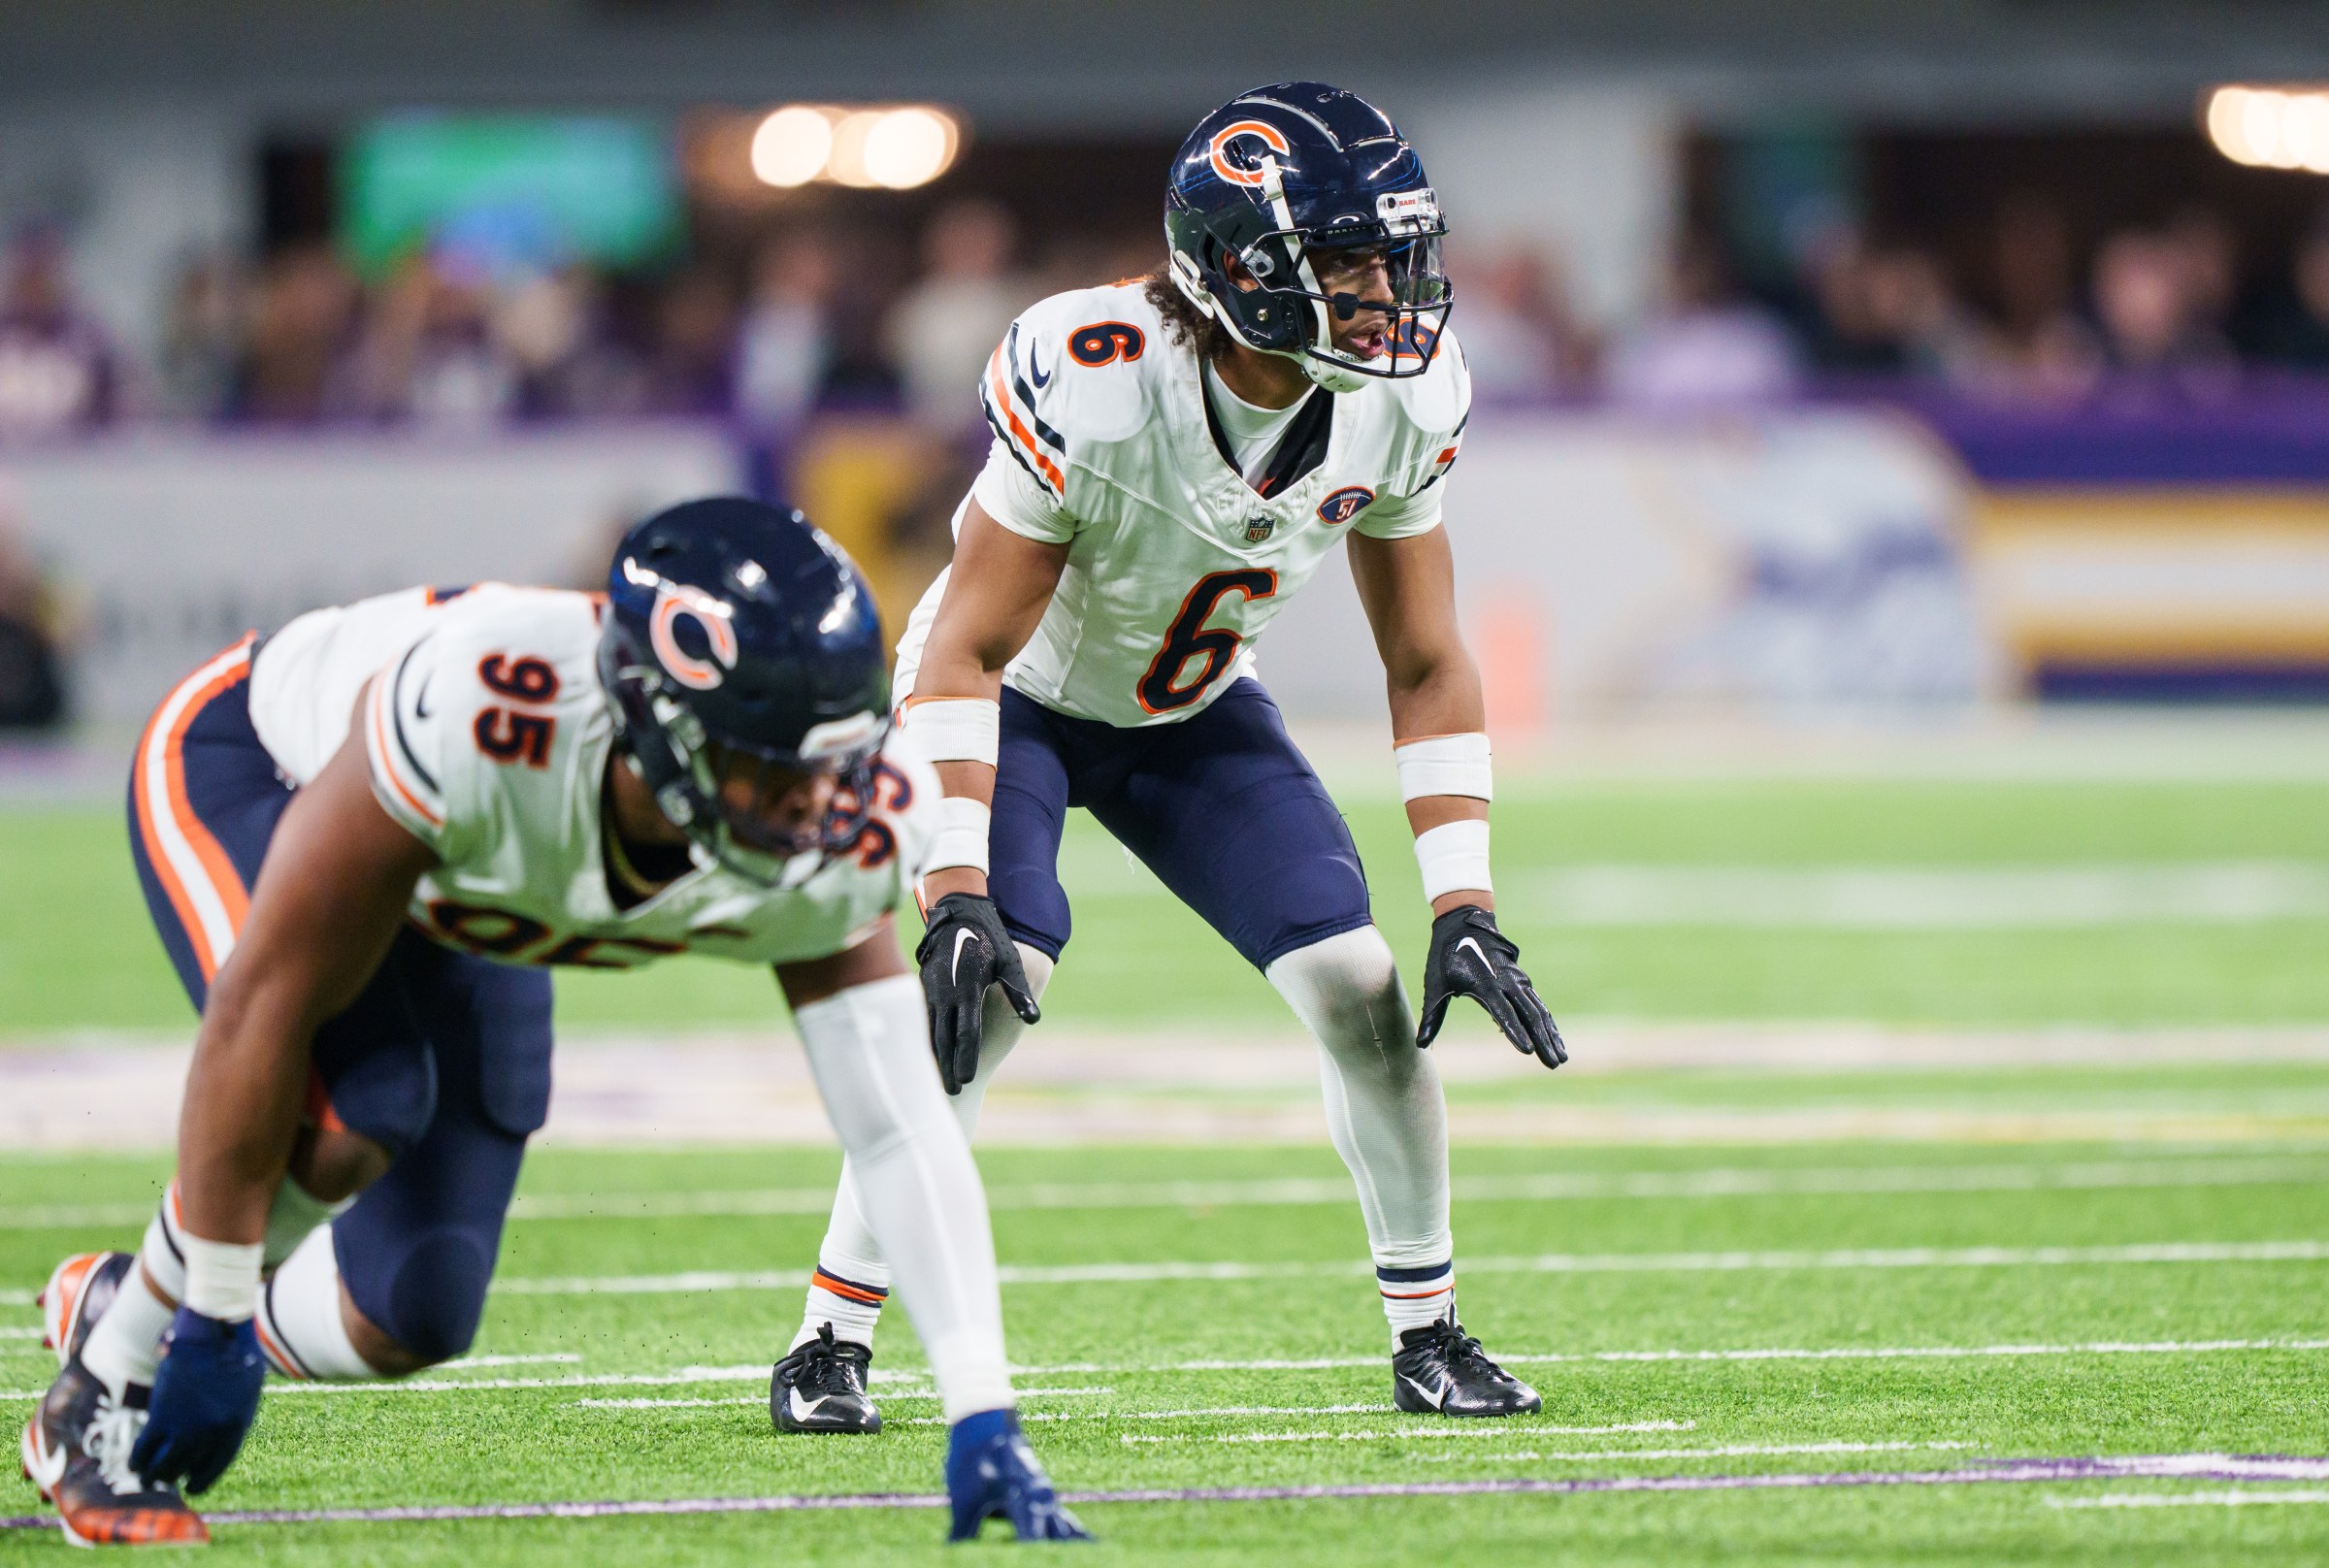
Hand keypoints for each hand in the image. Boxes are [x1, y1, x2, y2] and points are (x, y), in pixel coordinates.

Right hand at [131, 1308, 266, 1494]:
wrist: (214, 1330)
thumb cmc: (235, 1351)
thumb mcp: (247, 1387)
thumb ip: (233, 1412)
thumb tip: (221, 1429)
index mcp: (237, 1425)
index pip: (218, 1465)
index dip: (203, 1479)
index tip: (193, 1486)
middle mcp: (213, 1433)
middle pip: (187, 1468)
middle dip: (174, 1476)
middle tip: (164, 1480)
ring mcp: (187, 1427)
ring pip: (164, 1464)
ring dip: (153, 1474)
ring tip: (146, 1477)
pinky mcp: (162, 1417)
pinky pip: (145, 1448)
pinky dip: (137, 1459)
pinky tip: (133, 1464)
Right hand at [914, 893, 1039, 1094]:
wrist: (958, 913)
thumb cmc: (989, 939)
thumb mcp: (1009, 963)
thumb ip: (1018, 992)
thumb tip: (1034, 1019)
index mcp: (968, 990)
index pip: (966, 1033)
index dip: (964, 1058)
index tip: (965, 1080)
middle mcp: (946, 993)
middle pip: (944, 1039)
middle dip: (947, 1066)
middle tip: (951, 1091)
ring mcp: (931, 990)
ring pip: (929, 1030)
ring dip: (934, 1056)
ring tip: (936, 1079)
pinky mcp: (923, 986)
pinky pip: (922, 1018)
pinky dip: (924, 1038)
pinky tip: (926, 1053)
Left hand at [1415, 904, 1565, 1068]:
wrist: (1464, 922)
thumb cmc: (1445, 955)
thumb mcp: (1434, 984)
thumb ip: (1432, 1016)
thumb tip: (1420, 1044)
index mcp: (1485, 984)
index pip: (1503, 1012)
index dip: (1515, 1032)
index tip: (1527, 1051)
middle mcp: (1506, 982)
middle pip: (1530, 1015)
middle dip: (1543, 1041)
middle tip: (1554, 1064)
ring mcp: (1517, 980)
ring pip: (1539, 1010)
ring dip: (1551, 1034)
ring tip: (1561, 1057)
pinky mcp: (1521, 980)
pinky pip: (1538, 1003)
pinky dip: (1547, 1021)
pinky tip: (1554, 1037)